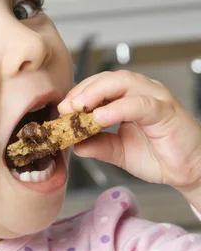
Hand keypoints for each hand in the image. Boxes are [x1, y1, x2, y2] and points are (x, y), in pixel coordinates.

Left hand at [58, 71, 200, 199]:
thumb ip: (98, 145)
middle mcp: (142, 92)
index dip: (78, 94)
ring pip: (122, 83)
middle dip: (83, 90)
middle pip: (108, 78)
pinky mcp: (165, 110)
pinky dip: (117, 108)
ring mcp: (155, 98)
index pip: (99, 86)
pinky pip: (139, 104)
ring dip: (96, 92)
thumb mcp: (119, 152)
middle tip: (65, 107)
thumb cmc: (159, 156)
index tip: (61, 110)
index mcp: (129, 98)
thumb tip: (74, 145)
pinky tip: (100, 117)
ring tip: (78, 108)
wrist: (189, 171)